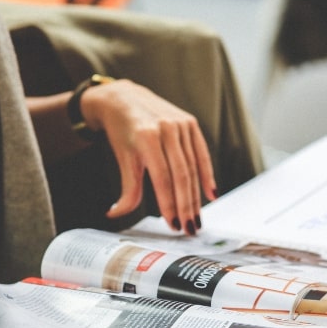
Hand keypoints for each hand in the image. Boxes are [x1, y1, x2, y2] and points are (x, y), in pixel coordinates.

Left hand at [80, 79, 216, 234]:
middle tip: (189, 228)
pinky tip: (210, 194)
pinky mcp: (191, 123)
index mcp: (147, 137)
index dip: (169, 204)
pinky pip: (202, 154)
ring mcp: (181, 125)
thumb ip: (126, 189)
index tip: (173, 224)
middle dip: (186, 205)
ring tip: (196, 218)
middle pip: (181, 175)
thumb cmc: (122, 131)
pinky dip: (207, 175)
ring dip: (196, 197)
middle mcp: (167, 129)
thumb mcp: (123, 158)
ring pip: (192, 168)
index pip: (162, 178)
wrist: (125, 99)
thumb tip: (115, 214)